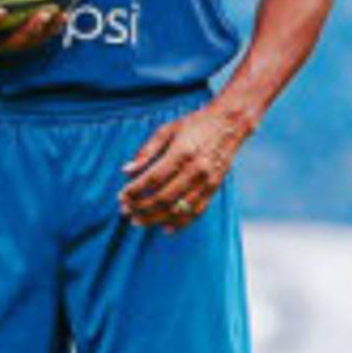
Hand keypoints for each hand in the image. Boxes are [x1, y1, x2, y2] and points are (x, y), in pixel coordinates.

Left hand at [118, 105, 255, 232]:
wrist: (230, 123)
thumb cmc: (196, 124)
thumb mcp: (167, 129)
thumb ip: (146, 151)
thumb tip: (126, 171)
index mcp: (181, 153)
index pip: (152, 179)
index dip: (135, 191)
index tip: (121, 197)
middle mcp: (195, 169)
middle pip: (163, 198)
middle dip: (141, 208)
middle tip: (125, 212)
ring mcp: (206, 181)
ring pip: (178, 209)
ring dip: (155, 219)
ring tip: (138, 221)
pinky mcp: (214, 188)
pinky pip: (196, 212)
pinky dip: (180, 223)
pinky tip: (165, 228)